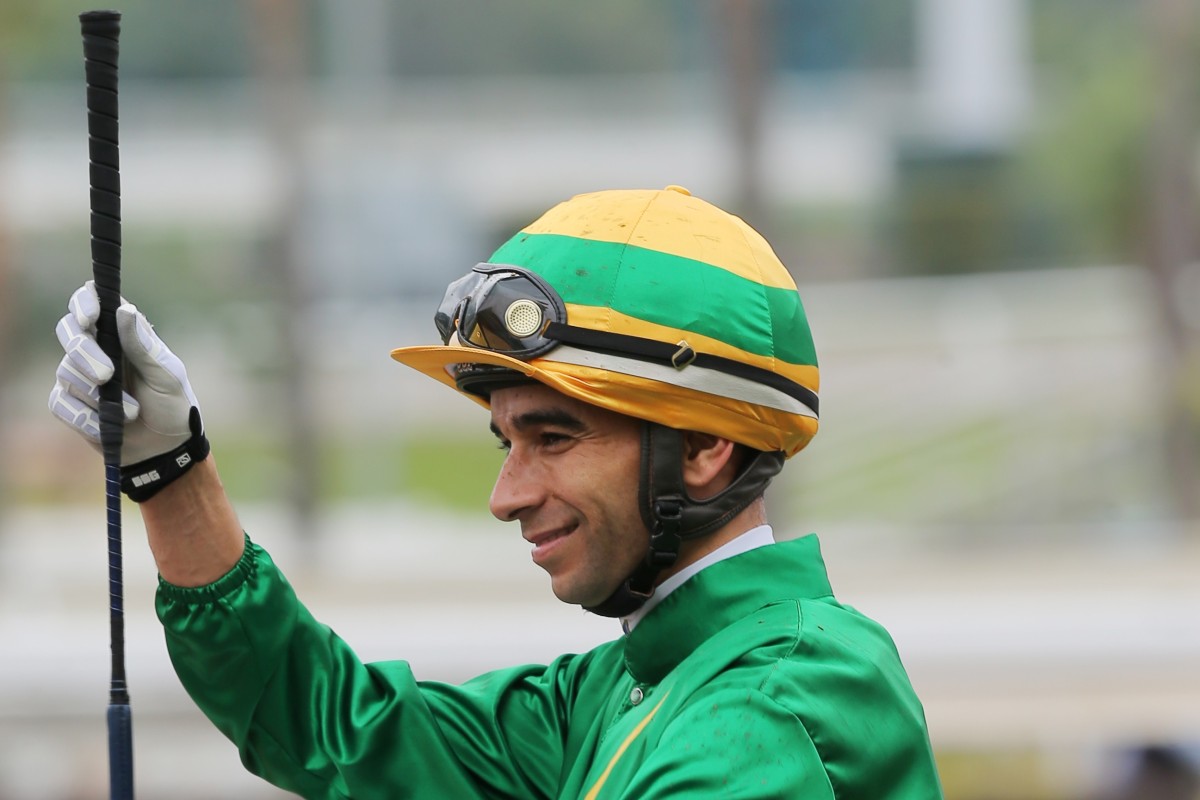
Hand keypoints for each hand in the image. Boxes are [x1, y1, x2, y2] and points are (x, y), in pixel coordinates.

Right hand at [49, 281, 208, 499]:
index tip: (90, 318)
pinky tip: (110, 426)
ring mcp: (79, 376)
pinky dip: (86, 417)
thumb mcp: (167, 375)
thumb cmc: (172, 404)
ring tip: (133, 412)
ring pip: (66, 371)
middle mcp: (96, 349)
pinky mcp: (70, 404)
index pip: (90, 302)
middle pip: (68, 331)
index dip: (83, 304)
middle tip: (106, 375)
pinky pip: (61, 403)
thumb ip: (144, 345)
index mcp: (121, 333)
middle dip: (84, 353)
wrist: (167, 448)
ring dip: (98, 396)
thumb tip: (124, 310)